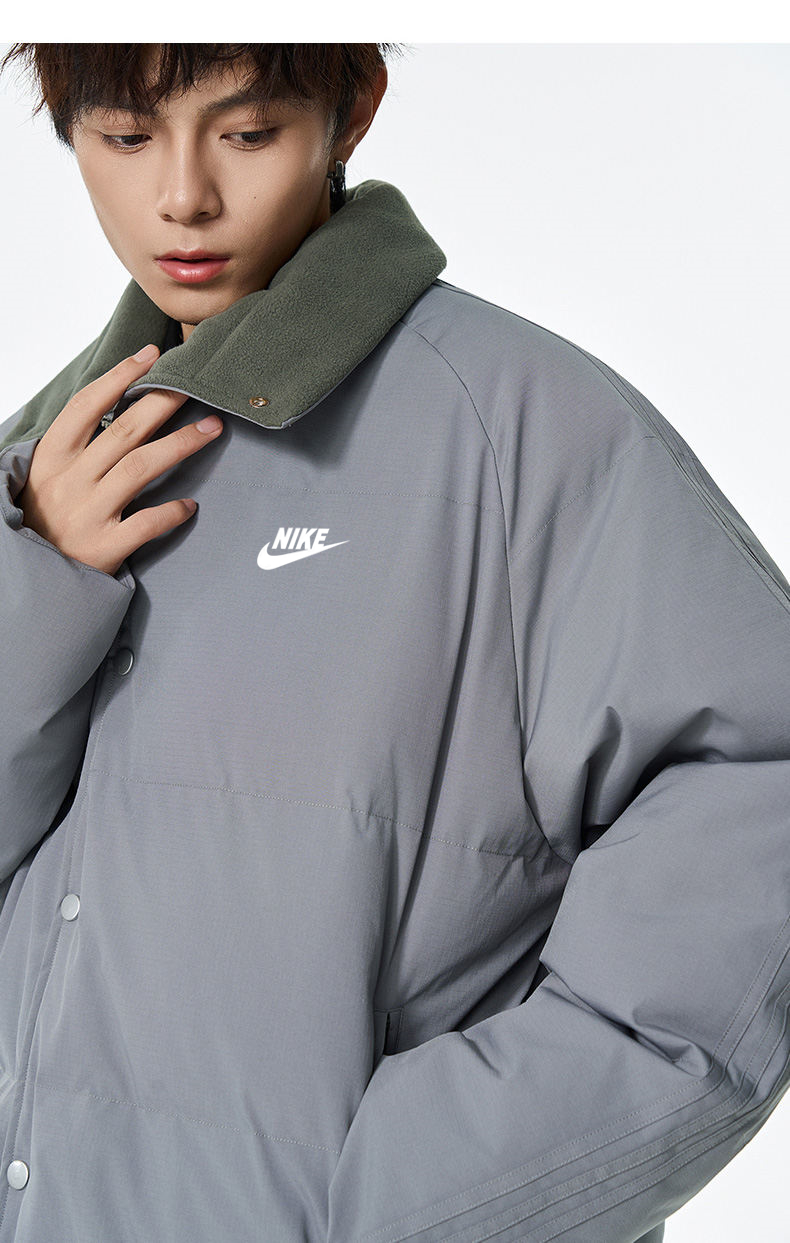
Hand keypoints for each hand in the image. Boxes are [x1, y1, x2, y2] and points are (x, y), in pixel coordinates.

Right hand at [15, 347, 222, 576]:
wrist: (31, 578)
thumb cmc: (46, 517)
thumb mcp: (48, 474)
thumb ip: (78, 444)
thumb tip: (119, 403)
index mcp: (52, 457)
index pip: (87, 405)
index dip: (120, 377)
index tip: (151, 355)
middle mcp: (70, 480)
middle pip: (124, 431)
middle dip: (163, 403)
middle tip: (196, 386)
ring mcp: (88, 513)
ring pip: (139, 469)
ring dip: (179, 445)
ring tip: (211, 428)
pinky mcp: (104, 546)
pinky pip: (145, 523)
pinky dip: (170, 512)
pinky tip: (191, 505)